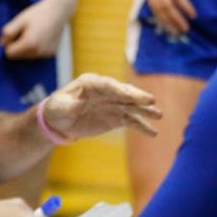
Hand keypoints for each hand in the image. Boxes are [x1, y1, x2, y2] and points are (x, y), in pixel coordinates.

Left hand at [1, 0, 71, 59]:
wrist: (59, 11)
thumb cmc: (38, 13)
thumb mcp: (20, 19)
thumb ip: (8, 32)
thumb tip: (1, 44)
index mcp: (29, 44)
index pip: (9, 54)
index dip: (9, 43)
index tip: (14, 33)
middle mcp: (38, 52)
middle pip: (18, 57)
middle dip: (17, 46)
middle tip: (24, 32)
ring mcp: (46, 54)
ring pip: (28, 57)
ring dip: (26, 48)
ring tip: (33, 33)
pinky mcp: (52, 53)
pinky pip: (37, 55)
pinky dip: (36, 48)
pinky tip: (41, 37)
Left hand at [41, 73, 161, 139]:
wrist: (60, 121)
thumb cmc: (58, 109)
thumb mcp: (59, 107)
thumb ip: (70, 106)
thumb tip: (79, 104)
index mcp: (91, 83)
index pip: (107, 85)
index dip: (119, 90)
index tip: (130, 96)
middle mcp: (106, 91)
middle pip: (124, 92)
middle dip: (137, 96)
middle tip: (151, 100)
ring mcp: (113, 103)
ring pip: (132, 106)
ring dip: (145, 110)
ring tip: (158, 115)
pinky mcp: (116, 117)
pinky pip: (131, 121)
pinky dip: (142, 126)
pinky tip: (152, 133)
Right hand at [142, 0, 200, 35]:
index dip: (184, 6)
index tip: (193, 15)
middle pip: (165, 3)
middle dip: (175, 18)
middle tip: (185, 29)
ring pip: (156, 7)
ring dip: (166, 21)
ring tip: (175, 31)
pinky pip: (151, 5)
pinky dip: (157, 16)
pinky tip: (164, 24)